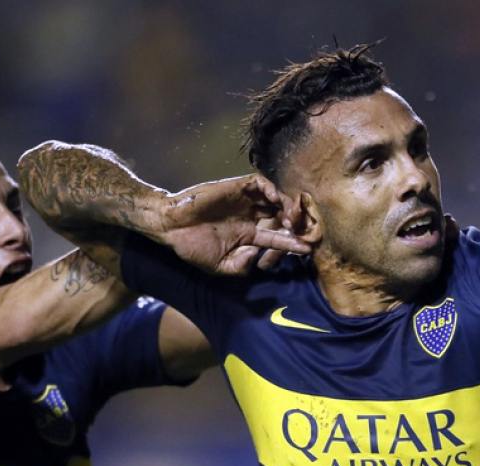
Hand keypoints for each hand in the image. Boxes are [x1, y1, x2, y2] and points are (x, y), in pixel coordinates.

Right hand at [159, 174, 310, 274]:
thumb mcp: (220, 267)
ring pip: (276, 199)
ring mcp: (246, 202)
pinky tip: (274, 200)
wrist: (171, 226)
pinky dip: (270, 189)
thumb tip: (258, 256)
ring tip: (290, 219)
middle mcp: (252, 217)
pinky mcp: (237, 188)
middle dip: (296, 224)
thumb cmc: (193, 247)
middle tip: (303, 231)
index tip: (308, 248)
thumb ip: (241, 266)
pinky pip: (260, 183)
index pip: (278, 238)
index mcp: (250, 235)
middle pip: (283, 217)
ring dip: (287, 207)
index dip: (294, 243)